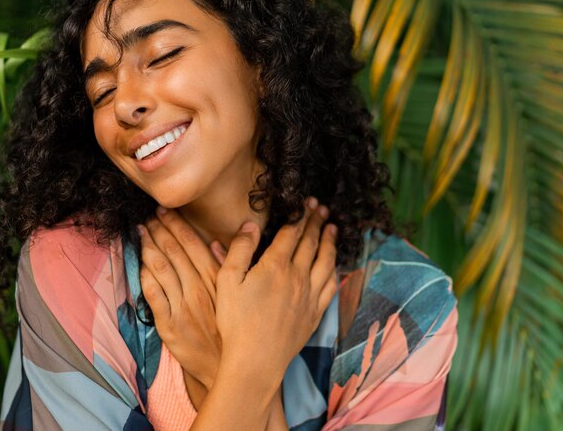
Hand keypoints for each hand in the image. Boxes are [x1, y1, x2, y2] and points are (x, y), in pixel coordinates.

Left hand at [137, 207, 222, 389]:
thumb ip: (228, 267)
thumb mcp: (237, 296)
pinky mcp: (169, 325)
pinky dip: (144, 275)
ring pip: (160, 268)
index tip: (163, 211)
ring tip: (140, 232)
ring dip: (148, 246)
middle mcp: (199, 289)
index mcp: (217, 279)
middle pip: (173, 251)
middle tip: (147, 217)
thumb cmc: (233, 330)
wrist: (227, 367)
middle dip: (158, 229)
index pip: (192, 243)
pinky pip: (152, 294)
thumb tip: (216, 243)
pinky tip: (139, 262)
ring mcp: (182, 307)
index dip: (175, 224)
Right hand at [215, 198, 337, 385]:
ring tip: (333, 228)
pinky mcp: (315, 314)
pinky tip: (334, 265)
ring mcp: (309, 296)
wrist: (255, 361)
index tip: (306, 202)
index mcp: (275, 266)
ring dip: (330, 242)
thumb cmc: (236, 321)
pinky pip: (331, 286)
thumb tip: (250, 224)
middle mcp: (298, 277)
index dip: (300, 215)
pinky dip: (334, 270)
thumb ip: (239, 249)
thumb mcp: (228, 280)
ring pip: (326, 262)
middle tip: (321, 208)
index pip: (292, 233)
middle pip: (311, 243)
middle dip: (316, 222)